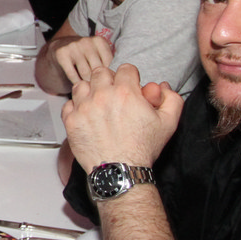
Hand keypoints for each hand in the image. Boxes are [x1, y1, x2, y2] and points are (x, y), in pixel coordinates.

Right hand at [48, 33, 114, 85]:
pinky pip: (72, 74)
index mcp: (99, 41)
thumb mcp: (98, 55)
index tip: (106, 82)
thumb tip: (117, 80)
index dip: (108, 75)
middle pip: (98, 69)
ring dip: (87, 83)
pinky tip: (77, 84)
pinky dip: (76, 82)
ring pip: (85, 73)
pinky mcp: (62, 54)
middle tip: (98, 88)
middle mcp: (87, 41)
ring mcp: (73, 46)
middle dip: (98, 80)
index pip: (109, 63)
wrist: (60, 46)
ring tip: (88, 86)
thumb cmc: (84, 56)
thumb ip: (108, 64)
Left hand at [61, 63, 182, 172]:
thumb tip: (163, 87)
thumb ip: (171, 100)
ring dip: (90, 91)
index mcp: (126, 92)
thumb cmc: (142, 149)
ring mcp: (84, 107)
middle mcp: (102, 95)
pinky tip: (86, 116)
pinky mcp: (72, 121)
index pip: (125, 68)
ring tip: (98, 104)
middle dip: (109, 80)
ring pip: (82, 85)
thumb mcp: (168, 123)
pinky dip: (76, 107)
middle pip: (101, 72)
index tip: (130, 88)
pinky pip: (69, 104)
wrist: (120, 171)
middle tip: (113, 94)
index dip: (130, 77)